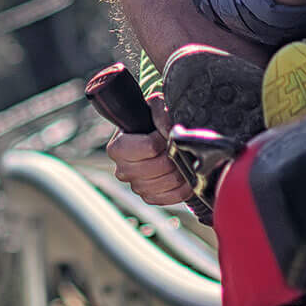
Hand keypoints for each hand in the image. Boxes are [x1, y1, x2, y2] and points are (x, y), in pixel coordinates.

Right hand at [105, 90, 191, 206]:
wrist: (153, 136)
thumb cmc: (151, 120)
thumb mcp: (154, 107)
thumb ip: (160, 112)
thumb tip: (170, 130)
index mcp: (117, 148)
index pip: (149, 147)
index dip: (163, 138)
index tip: (166, 131)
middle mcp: (123, 170)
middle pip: (160, 165)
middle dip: (174, 153)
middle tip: (179, 144)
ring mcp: (136, 186)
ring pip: (169, 181)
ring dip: (182, 167)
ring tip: (183, 156)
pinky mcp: (150, 197)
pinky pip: (173, 195)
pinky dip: (185, 185)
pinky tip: (187, 172)